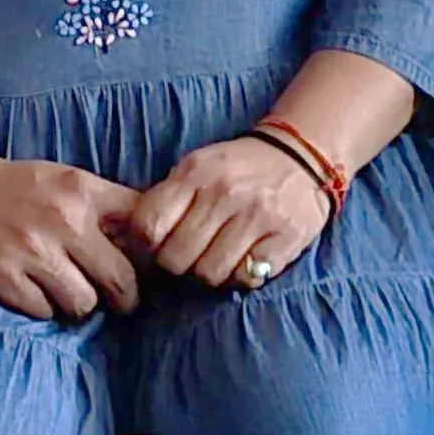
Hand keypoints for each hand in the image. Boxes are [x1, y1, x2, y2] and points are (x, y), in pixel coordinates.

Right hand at [0, 151, 145, 320]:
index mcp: (81, 189)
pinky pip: (44, 312)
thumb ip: (102, 204)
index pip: (141, 226)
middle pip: (121, 278)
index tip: (147, 265)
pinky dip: (42, 308)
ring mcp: (31, 251)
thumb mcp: (61, 179)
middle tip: (119, 300)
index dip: (150, 252)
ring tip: (67, 292)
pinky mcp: (3, 277)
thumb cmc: (9, 187)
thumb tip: (148, 239)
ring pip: (83, 303)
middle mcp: (62, 219)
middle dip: (123, 296)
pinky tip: (33, 291)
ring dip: (78, 304)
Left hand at [126, 137, 331, 289]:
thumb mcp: (197, 167)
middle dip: (178, 264)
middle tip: (191, 255)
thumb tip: (133, 242)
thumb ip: (167, 198)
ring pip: (209, 274)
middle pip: (176, 259)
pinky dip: (242, 276)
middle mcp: (225, 192)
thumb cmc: (237, 169)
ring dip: (210, 273)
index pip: (148, 226)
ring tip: (218, 257)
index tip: (157, 246)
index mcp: (195, 172)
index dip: (146, 246)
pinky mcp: (285, 238)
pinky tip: (245, 259)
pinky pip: (246, 278)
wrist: (300, 156)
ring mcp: (257, 216)